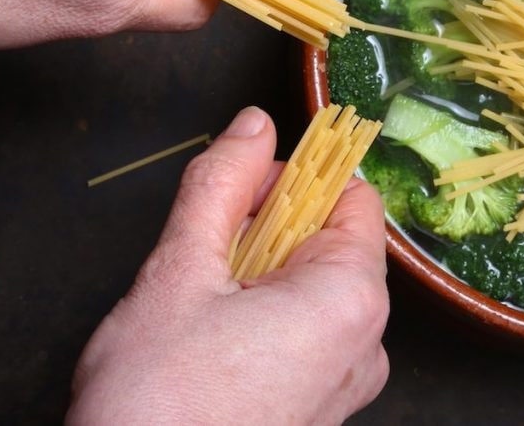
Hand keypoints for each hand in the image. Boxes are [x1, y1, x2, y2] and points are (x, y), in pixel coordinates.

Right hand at [67, 107, 389, 424]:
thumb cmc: (157, 407)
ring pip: (310, 288)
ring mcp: (344, 384)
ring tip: (202, 309)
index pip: (351, 195)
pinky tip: (212, 345)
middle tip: (205, 262)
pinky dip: (262, 319)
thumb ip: (221, 184)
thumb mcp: (179, 272)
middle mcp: (365, 343)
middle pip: (329, 241)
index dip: (293, 179)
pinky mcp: (319, 410)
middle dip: (266, 232)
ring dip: (256, 277)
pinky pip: (305, 334)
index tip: (242, 192)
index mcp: (351, 299)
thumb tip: (253, 127)